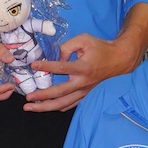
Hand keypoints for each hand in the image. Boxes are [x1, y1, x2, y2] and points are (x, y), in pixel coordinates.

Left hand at [22, 3, 147, 112]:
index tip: (33, 65)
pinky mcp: (86, 95)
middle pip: (60, 93)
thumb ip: (67, 46)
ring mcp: (85, 91)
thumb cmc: (100, 48)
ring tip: (31, 107)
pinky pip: (70, 105)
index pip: (62, 68)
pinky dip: (58, 107)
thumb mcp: (84, 39)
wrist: (119, 60)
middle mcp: (83, 82)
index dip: (47, 66)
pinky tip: (46, 108)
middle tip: (27, 98)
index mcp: (83, 67)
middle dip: (42, 97)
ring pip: (64, 104)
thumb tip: (56, 57)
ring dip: (46, 107)